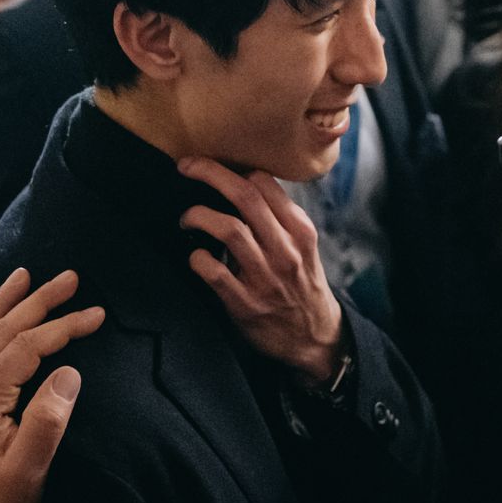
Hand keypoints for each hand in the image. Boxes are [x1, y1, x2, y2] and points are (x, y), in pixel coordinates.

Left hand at [0, 269, 103, 502]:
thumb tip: (70, 371)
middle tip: (68, 276)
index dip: (64, 327)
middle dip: (37, 301)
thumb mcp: (31, 469)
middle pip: (0, 333)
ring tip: (21, 276)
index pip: (26, 348)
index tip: (98, 314)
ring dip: (1, 305)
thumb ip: (48, 418)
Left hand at [177, 158, 345, 384]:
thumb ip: (280, 219)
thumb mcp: (304, 247)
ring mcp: (265, 277)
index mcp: (300, 231)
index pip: (266, 184)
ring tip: (187, 218)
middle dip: (210, 174)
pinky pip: (214, 272)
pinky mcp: (245, 303)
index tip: (212, 165)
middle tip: (187, 166)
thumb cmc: (302, 284)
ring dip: (199, 215)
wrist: (314, 337)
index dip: (233, 169)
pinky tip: (195, 256)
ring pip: (229, 229)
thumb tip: (243, 185)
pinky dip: (197, 258)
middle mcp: (285, 250)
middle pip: (245, 197)